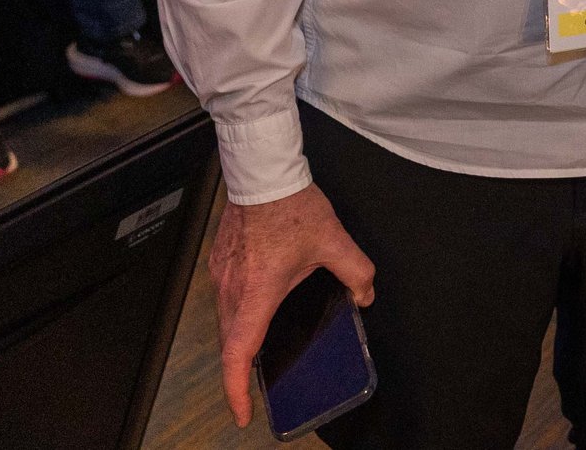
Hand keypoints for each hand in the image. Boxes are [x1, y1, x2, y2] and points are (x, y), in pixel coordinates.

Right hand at [210, 184, 376, 429]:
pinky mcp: (219, 262)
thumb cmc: (291, 206)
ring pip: (224, 322)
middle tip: (254, 389)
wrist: (263, 172)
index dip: (237, 390)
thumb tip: (365, 296)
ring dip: (238, 340)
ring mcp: (221, 275)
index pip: (238, 354)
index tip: (243, 414)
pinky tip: (254, 311)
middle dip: (240, 370)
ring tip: (256, 354)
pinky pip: (223, 300)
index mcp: (256, 293)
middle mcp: (231, 289)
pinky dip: (235, 316)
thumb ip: (357, 273)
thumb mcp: (334, 242)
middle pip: (229, 343)